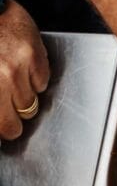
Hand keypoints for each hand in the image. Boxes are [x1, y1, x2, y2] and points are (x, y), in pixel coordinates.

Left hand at [0, 0, 49, 139]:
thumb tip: (3, 126)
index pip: (4, 128)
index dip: (4, 128)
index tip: (5, 125)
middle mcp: (2, 81)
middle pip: (18, 122)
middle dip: (13, 116)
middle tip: (8, 103)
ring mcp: (18, 70)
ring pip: (32, 103)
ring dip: (24, 94)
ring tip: (12, 75)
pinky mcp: (34, 56)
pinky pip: (42, 82)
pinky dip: (35, 76)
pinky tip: (23, 63)